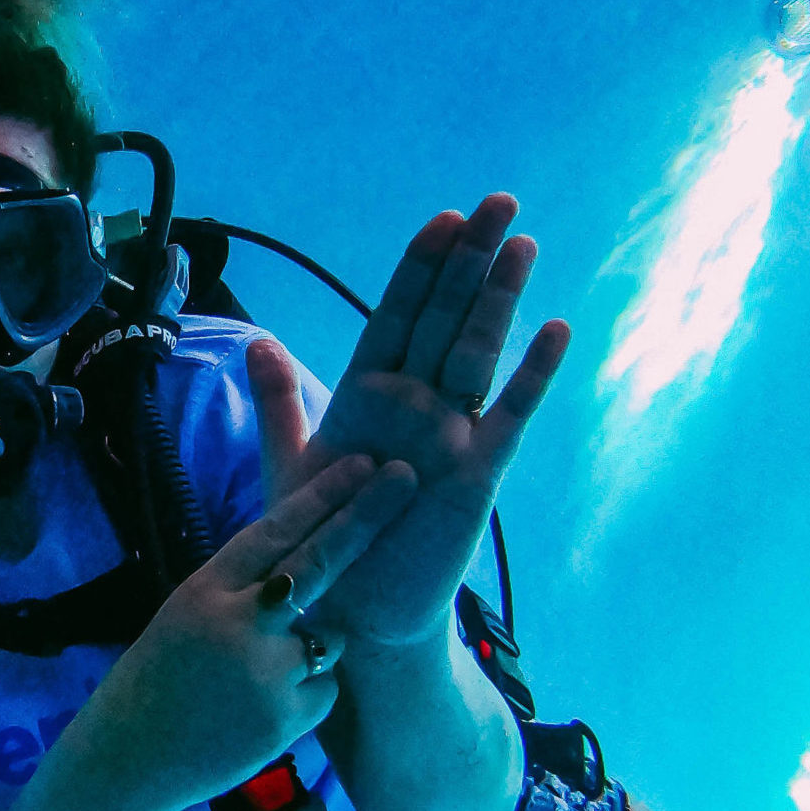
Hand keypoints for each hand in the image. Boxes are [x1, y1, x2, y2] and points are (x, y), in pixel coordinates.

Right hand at [88, 453, 416, 810]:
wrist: (130, 758)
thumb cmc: (156, 682)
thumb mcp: (185, 617)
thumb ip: (238, 591)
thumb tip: (295, 562)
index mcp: (204, 590)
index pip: (273, 532)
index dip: (320, 496)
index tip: (361, 463)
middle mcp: (237, 622)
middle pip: (317, 561)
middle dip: (363, 516)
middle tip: (404, 477)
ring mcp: (265, 670)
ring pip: (327, 637)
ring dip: (308, 650)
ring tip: (247, 683)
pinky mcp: (287, 716)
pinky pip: (324, 687)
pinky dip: (304, 695)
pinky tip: (258, 713)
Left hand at [249, 195, 569, 646]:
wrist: (353, 607)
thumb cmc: (323, 535)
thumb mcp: (291, 463)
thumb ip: (278, 403)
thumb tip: (255, 342)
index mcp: (368, 394)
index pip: (395, 316)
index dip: (418, 269)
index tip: (442, 219)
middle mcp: (415, 404)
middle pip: (444, 318)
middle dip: (470, 262)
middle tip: (499, 203)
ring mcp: (450, 433)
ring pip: (477, 353)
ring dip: (499, 300)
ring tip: (522, 244)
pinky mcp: (477, 473)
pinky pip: (508, 416)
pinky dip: (530, 375)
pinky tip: (554, 331)